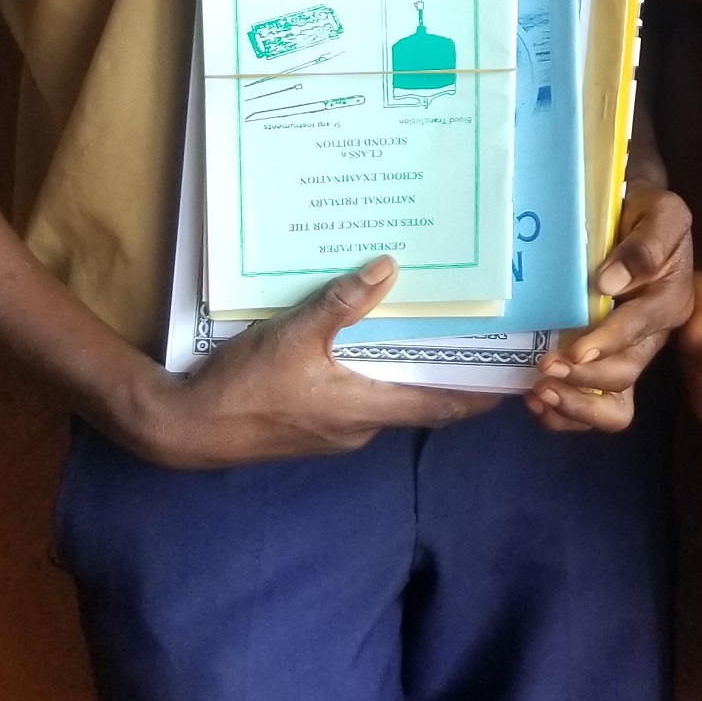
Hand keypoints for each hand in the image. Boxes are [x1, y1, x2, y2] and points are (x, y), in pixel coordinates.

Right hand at [131, 258, 498, 468]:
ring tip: (423, 328)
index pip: (440, 406)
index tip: (515, 381)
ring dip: (404, 370)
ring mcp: (335, 431)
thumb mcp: (291, 336)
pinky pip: (355, 398)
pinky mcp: (313, 428)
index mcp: (364, 409)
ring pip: (385, 397)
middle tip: (474, 336)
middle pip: (417, 399)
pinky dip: (370, 375)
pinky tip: (362, 345)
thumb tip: (387, 269)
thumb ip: (339, 304)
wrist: (186, 429)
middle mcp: (359, 427)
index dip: (479, 395)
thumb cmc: (242, 388)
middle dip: (446, 372)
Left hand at [526, 184, 698, 432]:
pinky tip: (537, 399)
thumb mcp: (662, 212)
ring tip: (539, 393)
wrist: (636, 215)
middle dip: (584, 380)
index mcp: (669, 302)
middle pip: (624, 376)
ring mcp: (629, 354)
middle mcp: (652, 336)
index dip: (606, 344)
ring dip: (574, 406)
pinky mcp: (607, 362)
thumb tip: (610, 282)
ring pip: (613, 405)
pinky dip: (565, 412)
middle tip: (545, 369)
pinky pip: (593, 406)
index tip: (575, 352)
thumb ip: (646, 245)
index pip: (638, 330)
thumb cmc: (647, 212)